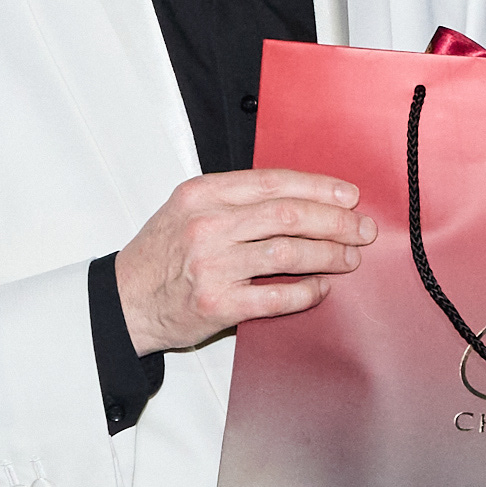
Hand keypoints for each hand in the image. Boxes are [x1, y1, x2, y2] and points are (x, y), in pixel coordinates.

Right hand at [114, 168, 377, 355]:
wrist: (124, 301)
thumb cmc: (161, 255)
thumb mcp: (187, 209)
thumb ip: (234, 199)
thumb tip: (300, 198)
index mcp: (202, 194)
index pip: (273, 182)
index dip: (318, 187)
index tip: (348, 195)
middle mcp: (207, 226)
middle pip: (288, 215)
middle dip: (335, 221)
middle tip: (361, 229)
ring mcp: (212, 266)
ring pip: (288, 252)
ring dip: (328, 254)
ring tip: (349, 258)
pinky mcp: (218, 304)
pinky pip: (277, 295)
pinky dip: (307, 291)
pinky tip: (322, 287)